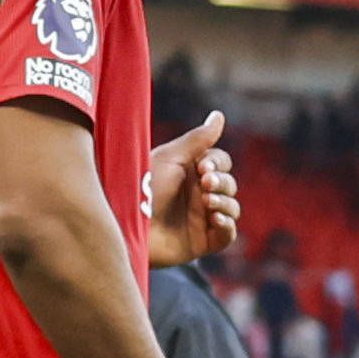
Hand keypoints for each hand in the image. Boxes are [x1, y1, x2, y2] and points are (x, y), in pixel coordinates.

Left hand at [145, 107, 241, 266]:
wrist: (126, 223)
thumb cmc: (143, 186)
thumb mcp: (170, 158)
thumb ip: (198, 139)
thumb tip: (219, 115)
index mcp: (190, 172)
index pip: (221, 162)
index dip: (218, 163)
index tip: (203, 166)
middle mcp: (197, 194)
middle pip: (229, 184)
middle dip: (222, 182)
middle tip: (204, 184)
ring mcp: (200, 218)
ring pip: (232, 208)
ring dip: (225, 202)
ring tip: (207, 202)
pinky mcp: (201, 241)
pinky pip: (227, 235)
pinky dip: (227, 226)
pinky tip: (215, 219)